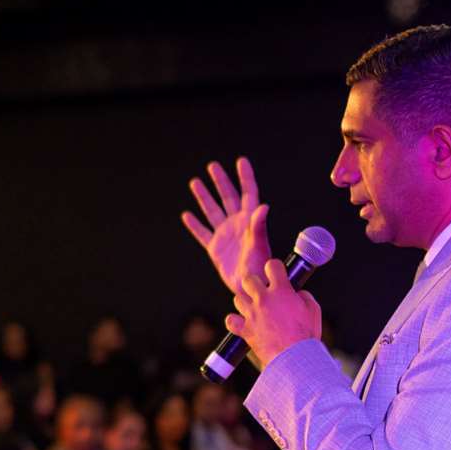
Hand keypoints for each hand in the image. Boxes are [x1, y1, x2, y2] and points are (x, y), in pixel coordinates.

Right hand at [182, 157, 272, 294]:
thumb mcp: (259, 246)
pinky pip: (202, 233)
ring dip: (204, 197)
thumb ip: (258, 226)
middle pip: (227, 197)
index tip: (241, 161)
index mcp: (249, 221)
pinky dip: (194, 225)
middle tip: (213, 166)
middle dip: (220, 181)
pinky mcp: (215, 248)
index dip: (245, 177)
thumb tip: (263, 207)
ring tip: (195, 182)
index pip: (247, 193)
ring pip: (212, 211)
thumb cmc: (259, 268)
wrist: (249, 287)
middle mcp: (237, 224)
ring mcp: (225, 235)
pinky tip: (187, 215)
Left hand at [227, 257, 323, 368]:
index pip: (272, 265)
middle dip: (255, 283)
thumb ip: (304, 296)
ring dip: (245, 301)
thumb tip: (297, 294)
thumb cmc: (306, 336)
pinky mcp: (245, 330)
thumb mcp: (314, 310)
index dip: (274, 268)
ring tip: (255, 309)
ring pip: (238, 298)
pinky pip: (231, 320)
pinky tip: (243, 323)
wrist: (295, 359)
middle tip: (262, 291)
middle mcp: (263, 299)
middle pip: (249, 279)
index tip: (276, 273)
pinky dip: (235, 321)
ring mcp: (252, 314)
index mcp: (281, 291)